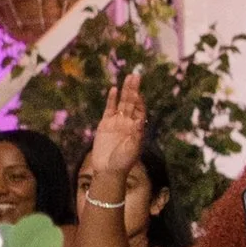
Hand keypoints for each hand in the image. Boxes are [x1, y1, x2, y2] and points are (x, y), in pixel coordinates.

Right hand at [84, 70, 147, 193]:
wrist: (108, 170)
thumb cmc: (123, 162)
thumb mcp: (132, 148)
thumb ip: (136, 134)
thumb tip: (140, 119)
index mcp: (137, 128)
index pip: (140, 110)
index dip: (140, 100)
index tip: (139, 92)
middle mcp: (128, 123)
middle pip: (132, 103)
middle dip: (134, 90)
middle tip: (136, 75)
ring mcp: (117, 123)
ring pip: (122, 103)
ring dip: (125, 91)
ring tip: (128, 77)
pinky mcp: (105, 124)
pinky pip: (109, 109)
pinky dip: (112, 100)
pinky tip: (114, 90)